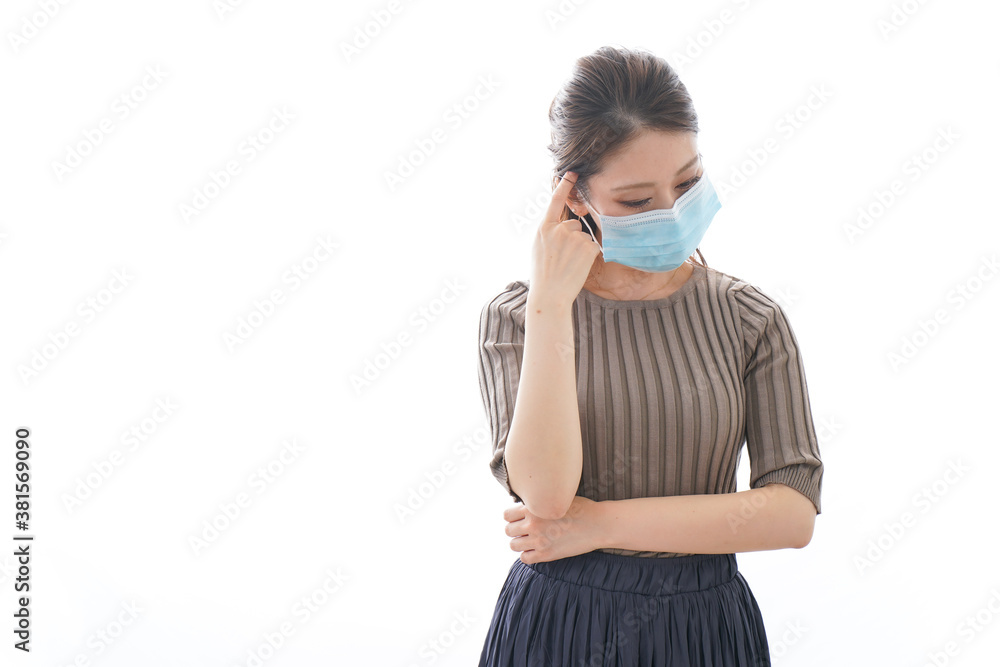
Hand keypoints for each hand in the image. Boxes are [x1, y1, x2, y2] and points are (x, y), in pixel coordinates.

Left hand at [503, 495, 601, 563]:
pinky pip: (525, 558)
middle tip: (525, 529)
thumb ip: (537, 503)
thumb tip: (522, 507)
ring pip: (513, 545)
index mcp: (533, 508)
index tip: (520, 518)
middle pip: (508, 530)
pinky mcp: (546, 554)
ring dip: (520, 542)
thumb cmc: (579, 508)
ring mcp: (539, 541)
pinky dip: (528, 555)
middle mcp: (532, 525)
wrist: (597, 523)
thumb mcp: (555, 498)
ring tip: (530, 540)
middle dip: (515, 530)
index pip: (506, 515)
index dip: (513, 516)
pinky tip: (536, 549)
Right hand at [529, 171, 600, 308]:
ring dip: (580, 248)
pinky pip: (593, 246)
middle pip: (574, 224)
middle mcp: (559, 229)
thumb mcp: (539, 247)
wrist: (549, 295)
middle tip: (563, 258)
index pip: (555, 200)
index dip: (564, 185)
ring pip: (584, 236)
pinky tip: (578, 266)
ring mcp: (574, 237)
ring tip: (569, 264)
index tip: (572, 172)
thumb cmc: (543, 274)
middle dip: (573, 237)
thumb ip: (550, 231)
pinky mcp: (587, 247)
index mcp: (544, 228)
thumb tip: (563, 222)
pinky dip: (589, 256)